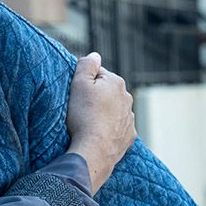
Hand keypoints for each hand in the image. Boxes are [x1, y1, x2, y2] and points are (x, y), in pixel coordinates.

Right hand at [65, 53, 136, 192]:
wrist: (94, 150)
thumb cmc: (84, 116)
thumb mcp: (78, 84)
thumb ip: (87, 65)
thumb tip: (95, 55)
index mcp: (116, 82)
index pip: (98, 74)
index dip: (84, 82)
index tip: (76, 94)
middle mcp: (127, 98)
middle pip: (106, 92)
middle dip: (95, 97)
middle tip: (80, 108)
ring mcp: (129, 118)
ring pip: (113, 110)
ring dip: (102, 113)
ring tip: (87, 123)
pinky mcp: (129, 136)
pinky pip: (117, 127)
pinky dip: (109, 128)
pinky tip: (97, 134)